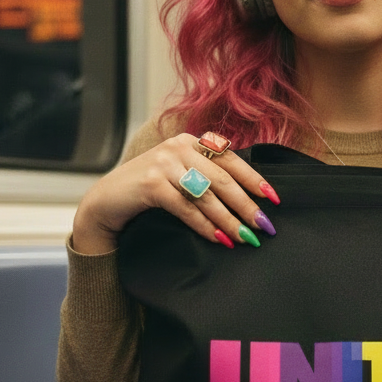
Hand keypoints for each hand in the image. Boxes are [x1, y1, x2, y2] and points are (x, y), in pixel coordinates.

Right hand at [71, 134, 278, 254]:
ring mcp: (164, 163)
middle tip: (265, 227)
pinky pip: (186, 208)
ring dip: (229, 220)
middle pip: (223, 180)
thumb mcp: (180, 176)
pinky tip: (219, 239)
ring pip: (207, 196)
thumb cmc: (150, 192)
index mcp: (191, 142)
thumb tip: (248, 200)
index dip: (255, 180)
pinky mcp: (150, 184)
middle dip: (247, 206)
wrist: (107, 201)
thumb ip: (206, 177)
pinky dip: (205, 225)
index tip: (274, 200)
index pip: (231, 160)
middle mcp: (179, 147)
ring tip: (246, 238)